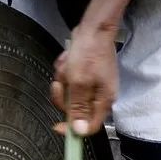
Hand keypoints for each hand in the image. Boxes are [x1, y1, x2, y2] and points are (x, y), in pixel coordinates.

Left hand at [51, 0, 130, 136]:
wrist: (94, 28)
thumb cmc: (89, 52)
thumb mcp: (79, 83)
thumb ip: (77, 108)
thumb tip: (79, 131)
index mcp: (103, 101)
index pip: (89, 127)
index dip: (72, 130)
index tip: (57, 126)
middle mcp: (99, 96)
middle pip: (74, 110)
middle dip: (63, 95)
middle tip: (62, 82)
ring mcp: (92, 86)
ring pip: (68, 94)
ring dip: (63, 80)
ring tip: (67, 66)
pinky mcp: (85, 76)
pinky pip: (68, 81)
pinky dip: (65, 72)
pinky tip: (68, 60)